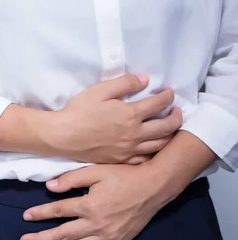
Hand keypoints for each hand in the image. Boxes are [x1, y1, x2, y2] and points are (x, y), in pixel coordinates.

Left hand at [19, 163, 169, 239]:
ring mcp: (108, 237)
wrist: (153, 187)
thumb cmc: (123, 176)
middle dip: (41, 239)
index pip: (57, 212)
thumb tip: (49, 187)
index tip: (25, 217)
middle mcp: (96, 225)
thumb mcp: (96, 171)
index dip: (39, 214)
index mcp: (89, 205)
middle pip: (62, 235)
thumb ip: (71, 178)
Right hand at [48, 74, 182, 164]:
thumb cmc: (78, 111)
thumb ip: (124, 83)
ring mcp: (129, 149)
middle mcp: (135, 134)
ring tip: (170, 128)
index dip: (168, 96)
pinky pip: (145, 158)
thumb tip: (145, 79)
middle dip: (176, 116)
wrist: (62, 136)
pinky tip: (153, 146)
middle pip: (167, 126)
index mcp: (131, 114)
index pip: (159, 103)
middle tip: (176, 110)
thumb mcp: (100, 91)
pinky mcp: (121, 160)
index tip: (168, 92)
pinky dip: (154, 151)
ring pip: (160, 144)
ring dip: (170, 135)